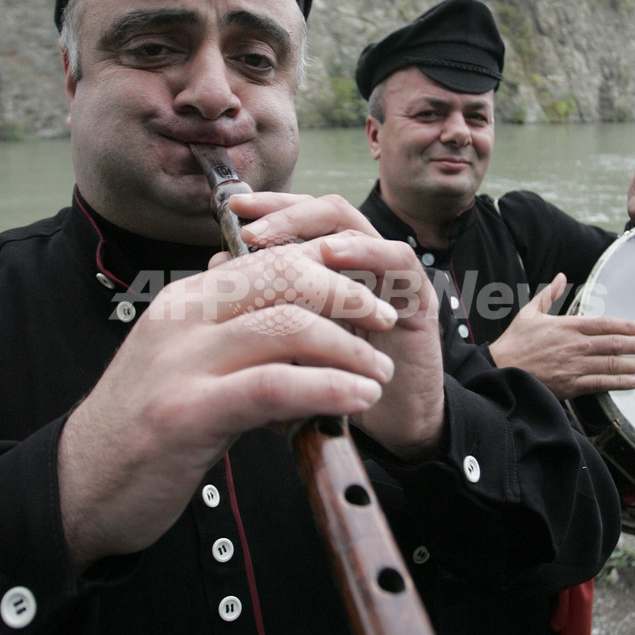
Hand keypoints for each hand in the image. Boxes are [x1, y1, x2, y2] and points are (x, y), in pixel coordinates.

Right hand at [59, 237, 398, 569]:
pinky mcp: (187, 412)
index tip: (368, 292)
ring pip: (287, 325)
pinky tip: (358, 398)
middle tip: (384, 321)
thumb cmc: (144, 429)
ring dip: (350, 346)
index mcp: (185, 301)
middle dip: (348, 294)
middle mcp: (181, 318)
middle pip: (285, 278)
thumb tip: (307, 326)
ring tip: (380, 373)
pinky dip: (328, 386)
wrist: (81, 486)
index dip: (329, 270)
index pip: (270, 260)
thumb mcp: (189, 366)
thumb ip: (238, 339)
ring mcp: (181, 363)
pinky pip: (275, 384)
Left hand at [232, 191, 445, 458]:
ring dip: (313, 228)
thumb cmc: (336, 387)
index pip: (301, 217)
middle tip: (250, 228)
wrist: (391, 428)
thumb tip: (216, 268)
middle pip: (325, 212)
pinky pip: (400, 260)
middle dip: (285, 213)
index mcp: (332, 269)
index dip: (269, 207)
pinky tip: (333, 255)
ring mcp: (391, 278)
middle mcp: (362, 264)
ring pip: (356, 226)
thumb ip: (260, 308)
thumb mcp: (286, 346)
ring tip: (277, 241)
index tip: (232, 208)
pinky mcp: (418, 299)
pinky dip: (366, 251)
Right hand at [489, 273, 634, 400]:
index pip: (604, 324)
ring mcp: (575, 366)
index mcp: (567, 326)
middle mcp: (576, 345)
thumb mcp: (529, 313)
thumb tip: (559, 277)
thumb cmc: (515, 342)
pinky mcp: (571, 385)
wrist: (501, 370)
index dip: (625, 326)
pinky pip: (602, 384)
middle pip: (615, 344)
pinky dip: (620, 382)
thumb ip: (548, 295)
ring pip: (613, 364)